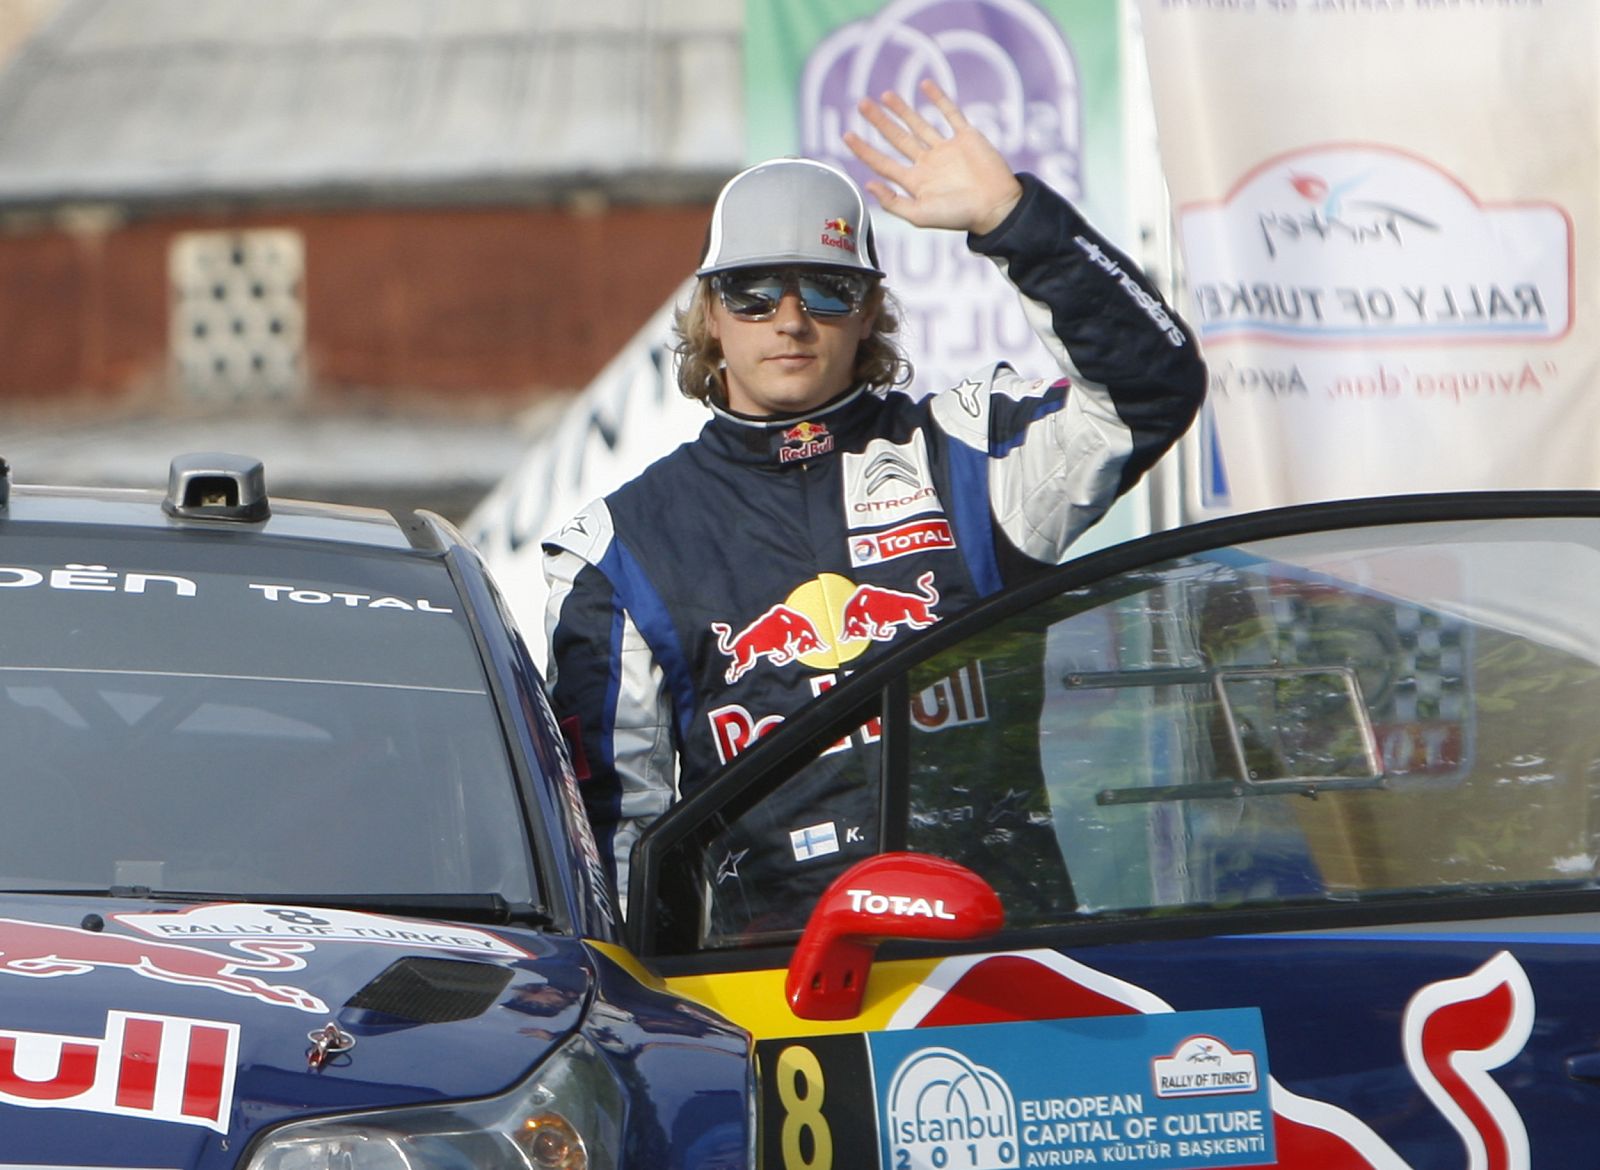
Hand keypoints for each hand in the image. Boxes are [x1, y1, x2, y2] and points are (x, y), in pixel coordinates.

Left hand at [843, 79, 1023, 235]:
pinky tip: (925, 85)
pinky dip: (938, 99)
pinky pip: (950, 114)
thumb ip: (893, 203)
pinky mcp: (965, 138)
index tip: (847, 135)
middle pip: (897, 138)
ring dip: (902, 109)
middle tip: (862, 104)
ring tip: (885, 95)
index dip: (864, 149)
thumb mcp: (921, 216)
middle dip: (878, 121)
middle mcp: (928, 163)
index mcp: (916, 182)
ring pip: (919, 124)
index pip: (882, 162)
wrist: (996, 206)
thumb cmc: (960, 216)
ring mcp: (946, 149)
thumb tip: (868, 184)